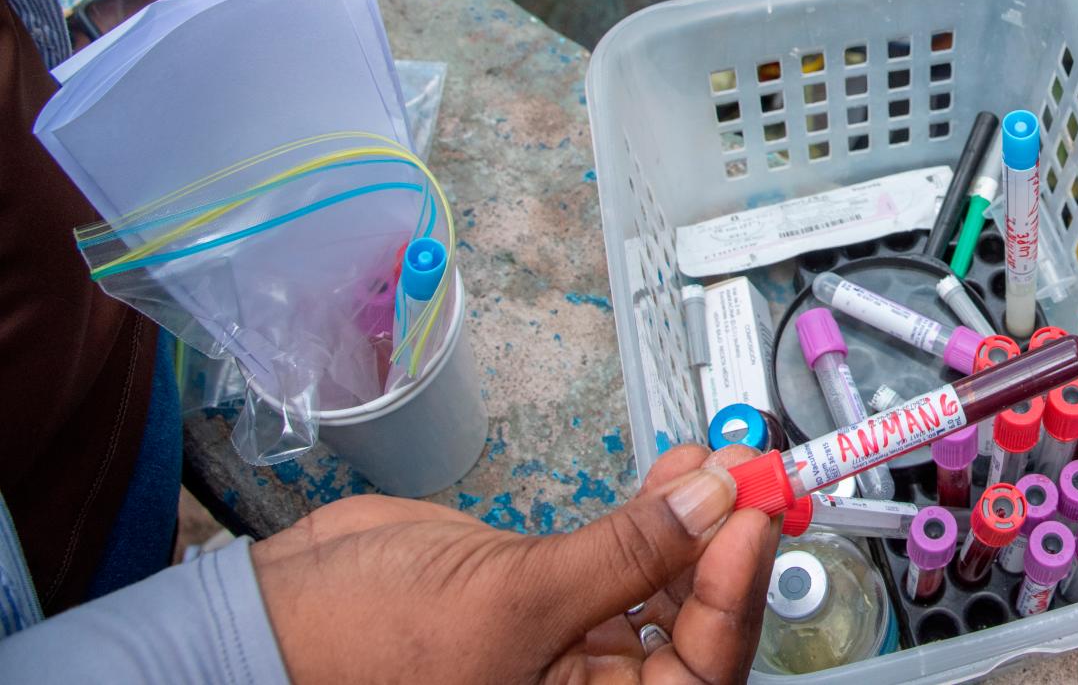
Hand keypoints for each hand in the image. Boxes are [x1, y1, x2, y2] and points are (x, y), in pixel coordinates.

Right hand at [251, 443, 777, 683]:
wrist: (275, 618)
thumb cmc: (362, 650)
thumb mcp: (512, 599)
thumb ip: (623, 553)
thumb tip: (714, 505)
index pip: (700, 676)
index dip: (737, 598)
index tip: (751, 517)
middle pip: (698, 632)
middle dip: (728, 551)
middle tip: (752, 478)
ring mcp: (573, 643)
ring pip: (669, 586)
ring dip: (700, 521)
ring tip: (716, 462)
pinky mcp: (553, 592)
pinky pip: (628, 557)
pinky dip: (660, 512)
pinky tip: (678, 471)